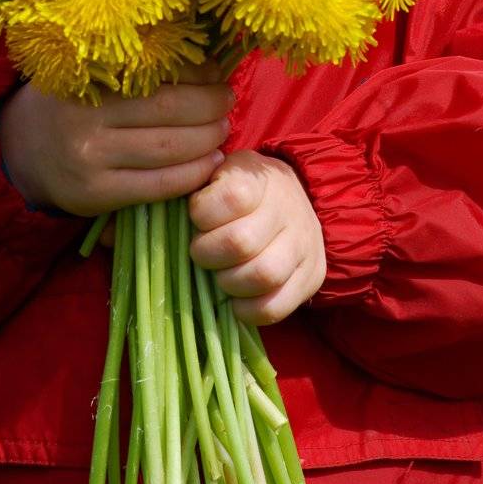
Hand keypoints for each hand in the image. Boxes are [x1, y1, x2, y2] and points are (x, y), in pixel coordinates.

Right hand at [0, 61, 232, 216]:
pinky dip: (190, 175)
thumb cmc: (70, 102)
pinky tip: (209, 163)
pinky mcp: (94, 195)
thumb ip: (136, 67)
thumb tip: (206, 63)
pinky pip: (156, 186)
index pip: (156, 72)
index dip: (196, 73)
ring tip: (222, 129)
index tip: (217, 72)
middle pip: (167, 109)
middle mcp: (87, 118)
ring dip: (207, 139)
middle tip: (227, 100)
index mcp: (88, 79)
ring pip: (167, 149)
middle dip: (209, 105)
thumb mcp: (91, 73)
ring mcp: (90, 159)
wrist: (19, 149)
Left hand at [187, 150, 326, 324]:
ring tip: (222, 274)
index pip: (231, 197)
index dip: (202, 214)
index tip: (197, 217)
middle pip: (241, 242)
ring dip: (228, 282)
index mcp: (260, 178)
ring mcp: (304, 243)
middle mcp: (288, 207)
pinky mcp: (312, 276)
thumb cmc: (241, 192)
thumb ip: (196, 184)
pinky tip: (237, 298)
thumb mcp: (220, 173)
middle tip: (203, 251)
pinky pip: (275, 306)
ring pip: (262, 275)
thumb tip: (169, 199)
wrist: (292, 201)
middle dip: (208, 253)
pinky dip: (247, 310)